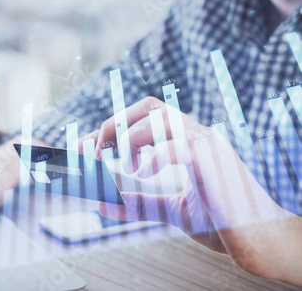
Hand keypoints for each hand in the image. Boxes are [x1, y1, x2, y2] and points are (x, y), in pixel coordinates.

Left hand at [82, 97, 297, 280]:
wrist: (258, 240)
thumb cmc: (221, 221)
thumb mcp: (171, 209)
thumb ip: (139, 204)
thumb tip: (103, 203)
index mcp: (188, 143)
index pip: (145, 120)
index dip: (113, 128)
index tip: (87, 145)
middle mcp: (197, 136)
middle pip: (150, 106)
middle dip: (116, 123)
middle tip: (97, 150)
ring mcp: (206, 144)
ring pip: (161, 116)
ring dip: (131, 136)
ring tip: (125, 163)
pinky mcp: (212, 161)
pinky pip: (179, 144)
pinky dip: (154, 156)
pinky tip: (144, 173)